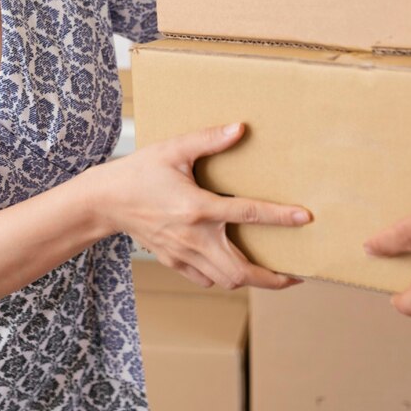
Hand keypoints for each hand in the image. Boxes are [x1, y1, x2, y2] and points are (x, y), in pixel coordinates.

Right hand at [96, 122, 309, 290]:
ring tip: (277, 276)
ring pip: (226, 281)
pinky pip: (207, 279)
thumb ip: (208, 139)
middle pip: (241, 271)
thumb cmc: (139, 171)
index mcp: (197, 207)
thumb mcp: (173, 149)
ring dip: (253, 281)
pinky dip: (226, 278)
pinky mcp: (175, 262)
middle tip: (298, 275)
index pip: (247, 213)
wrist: (105, 201)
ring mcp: (183, 254)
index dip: (279, 216)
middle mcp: (193, 237)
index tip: (305, 218)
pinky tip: (237, 267)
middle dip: (273, 278)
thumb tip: (240, 128)